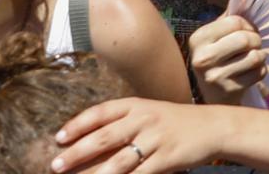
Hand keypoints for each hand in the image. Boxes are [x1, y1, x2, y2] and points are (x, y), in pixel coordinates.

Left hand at [47, 96, 223, 173]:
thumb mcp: (148, 112)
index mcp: (136, 104)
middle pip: (104, 137)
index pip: (100, 112)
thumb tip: (87, 141)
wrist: (212, 127)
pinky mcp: (166, 159)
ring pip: (118, 161)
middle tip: (56, 165)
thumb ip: (122, 123)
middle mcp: (143, 119)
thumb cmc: (173, 121)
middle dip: (77, 153)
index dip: (78, 125)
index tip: (59, 138)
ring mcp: (155, 139)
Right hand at [184, 12, 267, 103]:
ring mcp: (214, 77)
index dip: (247, 24)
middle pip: (245, 39)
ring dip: (260, 56)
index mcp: (198, 38)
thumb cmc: (218, 57)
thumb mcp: (219, 33)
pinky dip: (260, 70)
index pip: (235, 21)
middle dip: (256, 40)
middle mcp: (202, 58)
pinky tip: (251, 72)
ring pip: (255, 56)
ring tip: (252, 58)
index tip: (247, 30)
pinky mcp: (229, 91)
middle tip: (253, 45)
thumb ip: (232, 11)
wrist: (213, 95)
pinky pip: (258, 73)